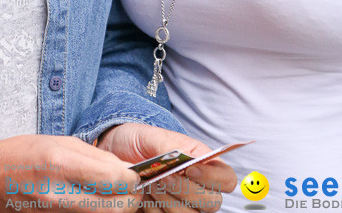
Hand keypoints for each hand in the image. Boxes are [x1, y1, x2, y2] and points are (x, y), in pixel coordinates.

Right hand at [0, 134, 141, 212]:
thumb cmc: (23, 154)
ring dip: (114, 209)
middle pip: (113, 209)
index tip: (134, 175)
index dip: (130, 179)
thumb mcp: (59, 142)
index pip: (112, 179)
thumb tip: (124, 169)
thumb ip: (95, 157)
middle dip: (128, 200)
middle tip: (129, 190)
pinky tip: (95, 204)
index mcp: (61, 164)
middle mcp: (58, 195)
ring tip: (112, 197)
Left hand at [97, 123, 236, 211]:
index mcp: (203, 164)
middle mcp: (199, 188)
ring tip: (150, 184)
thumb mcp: (150, 136)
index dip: (213, 178)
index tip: (190, 169)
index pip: (227, 179)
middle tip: (164, 177)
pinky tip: (144, 197)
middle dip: (187, 191)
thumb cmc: (137, 142)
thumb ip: (171, 146)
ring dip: (169, 201)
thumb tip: (193, 158)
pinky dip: (156, 211)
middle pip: (212, 203)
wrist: (113, 156)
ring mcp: (184, 206)